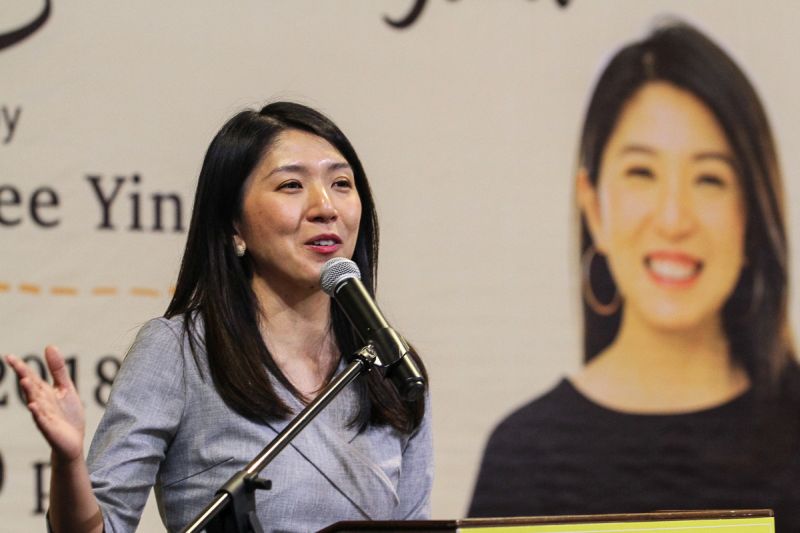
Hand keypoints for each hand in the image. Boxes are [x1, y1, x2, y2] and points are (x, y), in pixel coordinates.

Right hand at [6, 346, 85, 462]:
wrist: (73, 441)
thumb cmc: (67, 415)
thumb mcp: (65, 388)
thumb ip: (57, 370)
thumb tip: (49, 346)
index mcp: (43, 392)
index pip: (31, 377)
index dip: (21, 367)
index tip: (9, 356)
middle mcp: (40, 403)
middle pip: (31, 387)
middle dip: (23, 375)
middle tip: (13, 362)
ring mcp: (44, 416)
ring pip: (35, 402)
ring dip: (29, 392)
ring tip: (24, 380)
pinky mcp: (50, 429)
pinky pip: (42, 420)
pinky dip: (37, 414)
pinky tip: (33, 406)